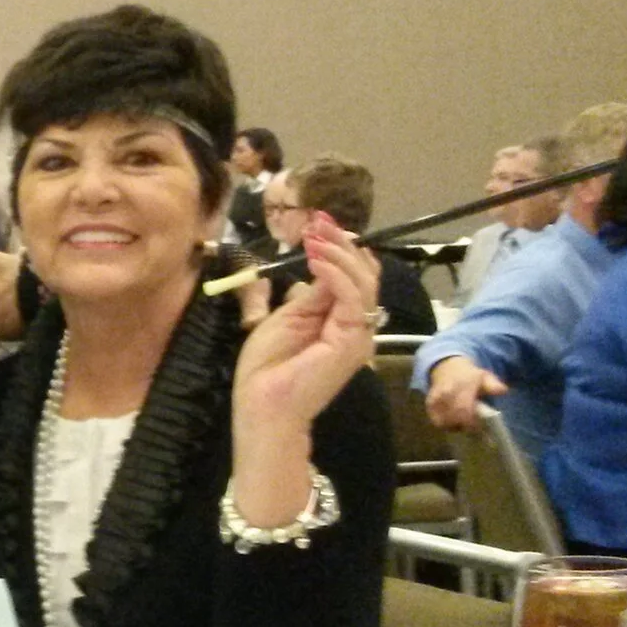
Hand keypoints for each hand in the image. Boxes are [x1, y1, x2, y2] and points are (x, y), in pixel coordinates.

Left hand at [234, 214, 380, 436]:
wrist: (262, 403)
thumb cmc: (267, 367)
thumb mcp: (289, 318)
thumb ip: (313, 294)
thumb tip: (325, 263)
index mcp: (341, 321)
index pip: (353, 278)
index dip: (340, 249)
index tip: (319, 223)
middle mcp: (357, 326)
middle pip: (364, 275)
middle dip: (341, 244)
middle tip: (319, 222)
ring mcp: (358, 333)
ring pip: (363, 282)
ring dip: (338, 253)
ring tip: (315, 236)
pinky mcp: (352, 339)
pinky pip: (352, 296)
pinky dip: (336, 272)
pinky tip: (315, 258)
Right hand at [424, 355, 508, 432]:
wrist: (447, 368)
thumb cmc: (470, 376)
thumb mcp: (484, 376)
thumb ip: (493, 385)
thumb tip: (503, 390)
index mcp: (461, 386)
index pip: (464, 409)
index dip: (471, 422)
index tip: (479, 427)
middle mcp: (446, 393)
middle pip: (454, 417)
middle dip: (464, 426)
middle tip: (473, 428)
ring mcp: (436, 399)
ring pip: (444, 422)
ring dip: (455, 426)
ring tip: (463, 424)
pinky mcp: (429, 405)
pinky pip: (437, 421)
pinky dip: (445, 424)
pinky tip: (453, 421)